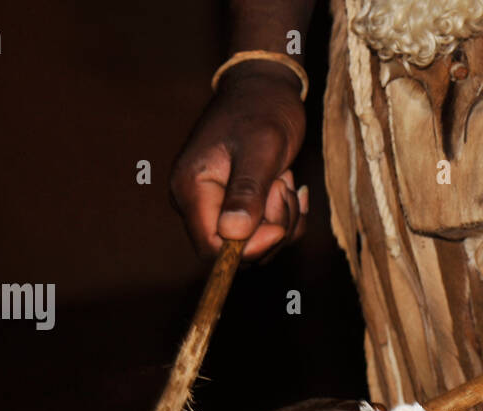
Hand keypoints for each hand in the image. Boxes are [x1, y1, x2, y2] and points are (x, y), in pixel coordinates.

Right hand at [170, 61, 307, 260]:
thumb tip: (233, 235)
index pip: (211, 248)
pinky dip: (288, 215)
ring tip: (285, 178)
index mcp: (192, 189)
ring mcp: (218, 206)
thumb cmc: (262, 109)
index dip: (248, 248)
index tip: (277, 225)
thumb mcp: (261, 148)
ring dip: (283, 219)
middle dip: (271, 229)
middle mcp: (198, 203)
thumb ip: (247, 190)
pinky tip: (291, 185)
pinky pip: (267, 232)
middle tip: (283, 185)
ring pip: (257, 244)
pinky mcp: (237, 206)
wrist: (265, 87)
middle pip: (236, 251)